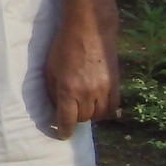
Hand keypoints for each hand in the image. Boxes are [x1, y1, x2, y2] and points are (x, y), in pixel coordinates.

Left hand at [43, 0, 120, 139]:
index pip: (67, 120)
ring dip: (89, 114)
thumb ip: (53, 91)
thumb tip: (57, 109)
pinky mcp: (116, 85)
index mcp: (68, 89)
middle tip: (69, 112)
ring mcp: (104, 90)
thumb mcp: (50, 69)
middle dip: (74, 118)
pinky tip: (97, 106)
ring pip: (98, 115)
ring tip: (82, 107)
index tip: (61, 135)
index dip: (63, 131)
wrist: (90, 30)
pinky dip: (104, 111)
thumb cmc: (63, 47)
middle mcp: (87, 93)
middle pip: (83, 118)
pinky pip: (112, 108)